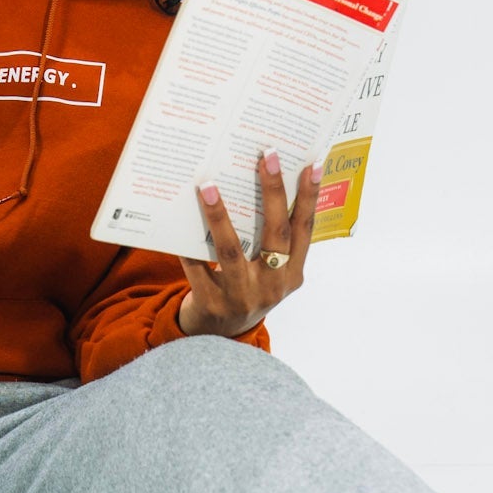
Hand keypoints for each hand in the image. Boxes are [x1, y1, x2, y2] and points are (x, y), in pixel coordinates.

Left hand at [175, 150, 320, 338]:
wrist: (217, 337)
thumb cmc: (246, 290)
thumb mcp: (269, 272)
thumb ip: (270, 240)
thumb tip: (263, 183)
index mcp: (292, 274)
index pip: (305, 230)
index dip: (310, 198)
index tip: (312, 164)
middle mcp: (272, 287)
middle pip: (276, 235)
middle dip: (273, 192)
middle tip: (266, 156)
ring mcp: (242, 297)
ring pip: (231, 251)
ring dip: (220, 216)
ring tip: (207, 185)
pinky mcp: (212, 304)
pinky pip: (197, 268)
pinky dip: (188, 245)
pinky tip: (179, 219)